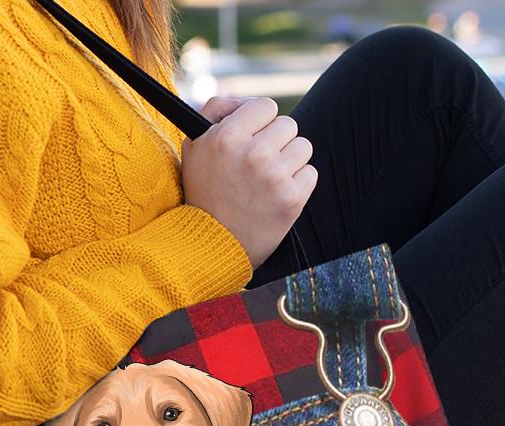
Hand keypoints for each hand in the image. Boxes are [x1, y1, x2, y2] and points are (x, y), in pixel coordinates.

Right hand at [181, 96, 317, 268]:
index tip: (253, 139)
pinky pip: (310, 173)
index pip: (267, 106)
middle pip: (288, 125)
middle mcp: (253, 153)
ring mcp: (275, 177)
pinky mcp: (292, 199)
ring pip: (303, 147)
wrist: (211, 245)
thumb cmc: (203, 193)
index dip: (261, 123)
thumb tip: (244, 101)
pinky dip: (298, 183)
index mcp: (228, 136)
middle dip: (277, 142)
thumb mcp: (194, 147)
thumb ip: (214, 111)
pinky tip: (277, 195)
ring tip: (269, 180)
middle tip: (261, 164)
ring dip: (290, 161)